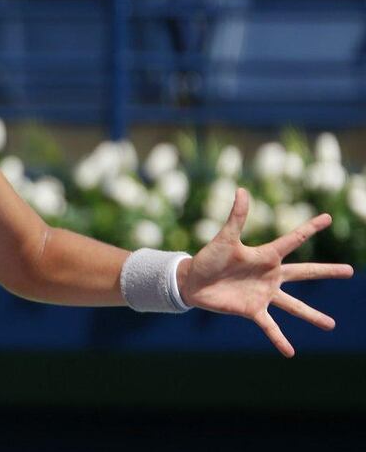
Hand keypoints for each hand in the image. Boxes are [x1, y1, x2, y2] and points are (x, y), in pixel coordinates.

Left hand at [179, 188, 353, 356]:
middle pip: (304, 273)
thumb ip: (236, 216)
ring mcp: (264, 294)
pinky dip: (279, 339)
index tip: (327, 217)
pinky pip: (270, 326)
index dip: (310, 228)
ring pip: (293, 305)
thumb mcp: (224, 237)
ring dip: (312, 316)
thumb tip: (242, 190)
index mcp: (265, 255)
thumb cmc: (209, 257)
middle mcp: (270, 275)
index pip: (292, 239)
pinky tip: (290, 353)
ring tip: (331, 325)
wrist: (193, 281)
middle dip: (327, 272)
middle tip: (350, 271)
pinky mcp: (253, 310)